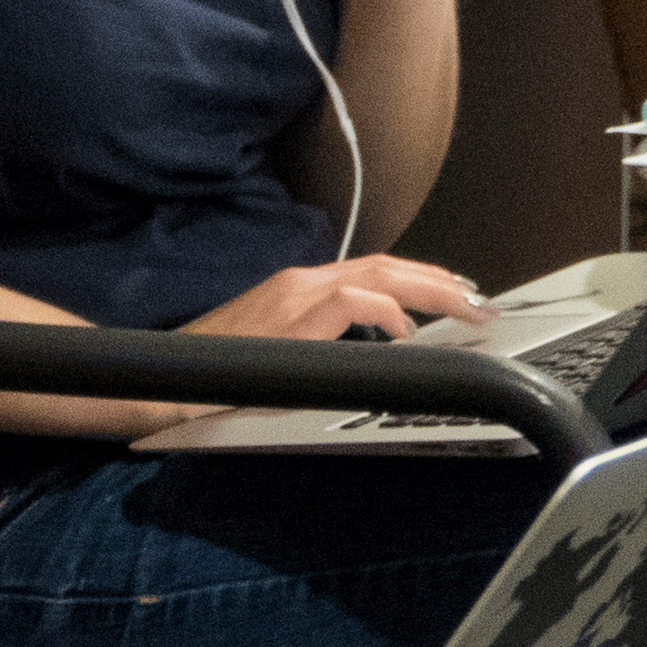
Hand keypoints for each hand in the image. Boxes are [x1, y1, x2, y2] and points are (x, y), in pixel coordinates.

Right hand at [183, 253, 488, 345]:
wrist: (166, 380)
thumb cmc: (216, 375)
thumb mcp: (278, 352)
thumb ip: (318, 343)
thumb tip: (366, 355)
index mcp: (300, 288)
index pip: (374, 272)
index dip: (421, 281)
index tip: (455, 296)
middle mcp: (302, 282)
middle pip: (387, 266)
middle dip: (441, 281)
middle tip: (480, 300)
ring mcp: (296, 295)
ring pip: (379, 275)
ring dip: (430, 290)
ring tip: (465, 307)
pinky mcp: (291, 317)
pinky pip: (353, 302)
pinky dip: (387, 312)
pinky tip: (407, 331)